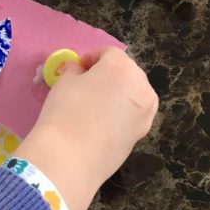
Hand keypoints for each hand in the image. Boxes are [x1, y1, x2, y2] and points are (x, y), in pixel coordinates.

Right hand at [14, 46, 158, 209]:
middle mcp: (141, 87)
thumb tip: (79, 71)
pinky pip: (133, 113)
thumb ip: (75, 71)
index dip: (91, 57)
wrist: (70, 157)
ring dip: (118, 91)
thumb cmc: (65, 110)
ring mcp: (146, 113)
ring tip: (95, 102)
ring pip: (133, 92)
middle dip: (107, 73)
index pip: (109, 53)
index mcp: (121, 68)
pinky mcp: (142, 134)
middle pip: (126, 71)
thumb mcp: (64, 82)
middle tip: (86, 83)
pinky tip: (101, 121)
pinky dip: (121, 111)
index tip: (77, 68)